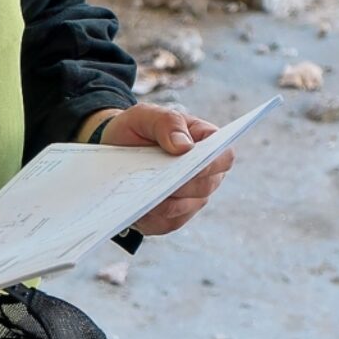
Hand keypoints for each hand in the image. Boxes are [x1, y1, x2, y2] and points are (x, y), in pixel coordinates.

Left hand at [93, 103, 232, 236]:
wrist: (114, 150)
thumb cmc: (137, 129)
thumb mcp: (146, 116)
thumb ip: (168, 123)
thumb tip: (185, 147)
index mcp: (206, 145)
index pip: (224, 157)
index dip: (212, 162)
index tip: (189, 163)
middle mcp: (205, 175)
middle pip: (205, 187)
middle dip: (182, 185)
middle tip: (157, 182)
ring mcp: (190, 199)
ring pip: (184, 208)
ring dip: (164, 202)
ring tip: (141, 194)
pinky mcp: (172, 217)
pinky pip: (167, 223)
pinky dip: (151, 216)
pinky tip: (136, 207)